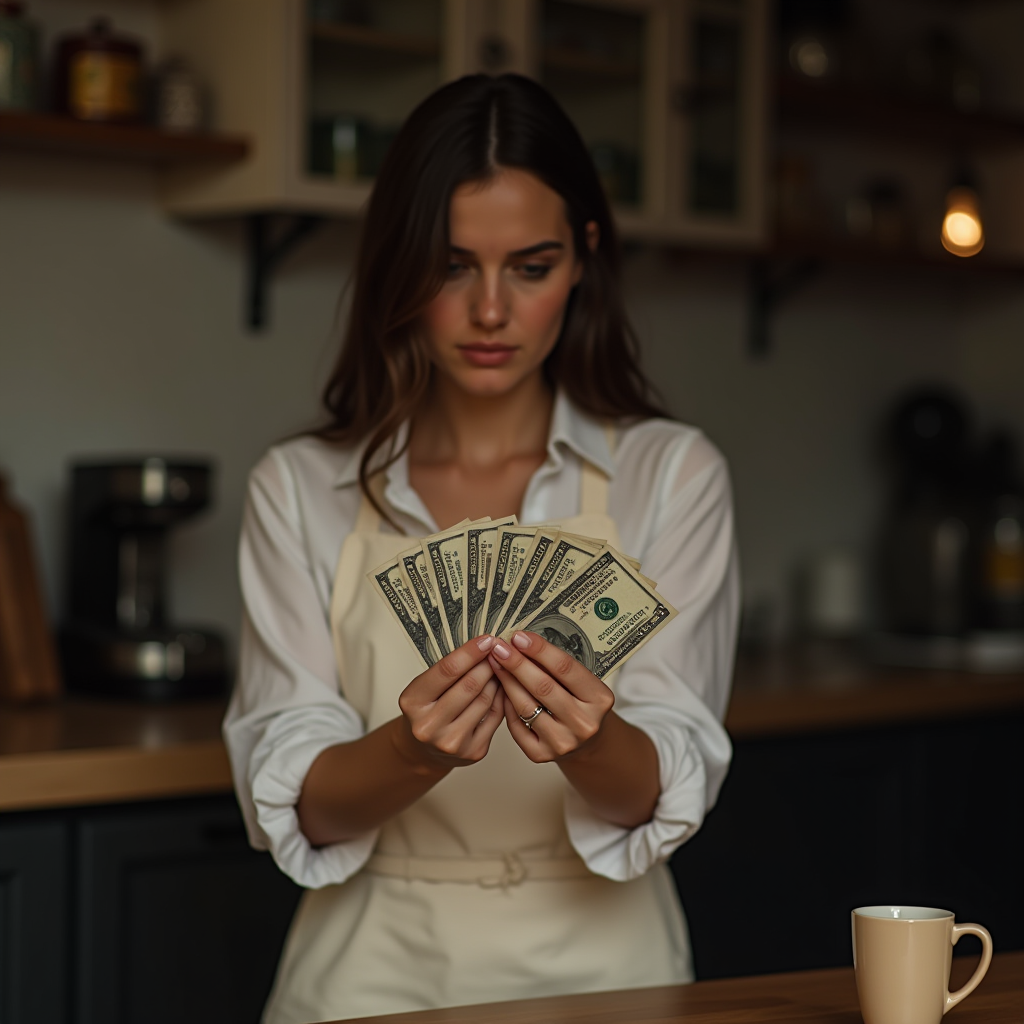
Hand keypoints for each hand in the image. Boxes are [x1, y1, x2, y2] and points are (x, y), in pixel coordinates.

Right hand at [395, 635, 504, 772]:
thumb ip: (449, 669)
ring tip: (499, 668)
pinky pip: (496, 716)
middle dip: (488, 664)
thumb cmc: (426, 711)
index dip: (470, 652)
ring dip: (496, 679)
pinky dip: (501, 698)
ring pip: (486, 700)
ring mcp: (452, 742)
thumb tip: (484, 646)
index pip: (447, 670)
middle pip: (470, 685)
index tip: (487, 639)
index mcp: (412, 703)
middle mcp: (429, 726)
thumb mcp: (424, 687)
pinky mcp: (473, 752)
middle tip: (498, 651)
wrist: (423, 750)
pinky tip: (501, 688)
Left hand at [488, 631, 614, 762]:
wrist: (586, 743)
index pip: (566, 668)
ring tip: (494, 663)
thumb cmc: (580, 704)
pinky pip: (516, 726)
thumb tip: (520, 642)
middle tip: (499, 646)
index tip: (518, 636)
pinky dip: (506, 705)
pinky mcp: (542, 755)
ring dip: (506, 681)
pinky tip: (500, 688)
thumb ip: (556, 666)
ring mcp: (563, 742)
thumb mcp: (580, 683)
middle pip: (543, 687)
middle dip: (517, 663)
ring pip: (525, 706)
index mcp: (600, 699)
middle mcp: (584, 724)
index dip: (540, 650)